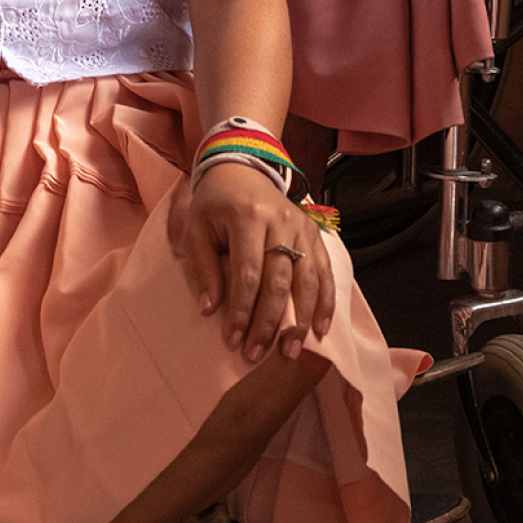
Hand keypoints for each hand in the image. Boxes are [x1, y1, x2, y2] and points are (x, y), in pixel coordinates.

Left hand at [170, 161, 336, 362]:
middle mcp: (280, 220)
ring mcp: (302, 226)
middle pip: (278, 281)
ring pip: (307, 280)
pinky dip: (326, 302)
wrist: (241, 168)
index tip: (232, 340)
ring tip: (289, 351)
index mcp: (247, 216)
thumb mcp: (196, 229)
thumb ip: (203, 268)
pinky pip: (324, 271)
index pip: (247, 273)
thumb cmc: (214, 204)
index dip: (241, 310)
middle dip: (268, 322)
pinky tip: (320, 329)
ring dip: (300, 320)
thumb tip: (211, 309)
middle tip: (255, 354)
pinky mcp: (314, 233)